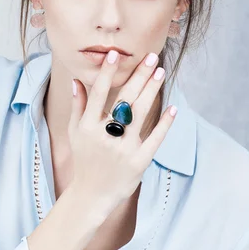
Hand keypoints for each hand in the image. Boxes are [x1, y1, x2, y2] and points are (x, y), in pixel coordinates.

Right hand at [68, 50, 177, 210]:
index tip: (115, 54)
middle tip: (151, 57)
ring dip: (152, 91)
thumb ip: (78, 106)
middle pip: (125, 100)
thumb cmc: (84, 159)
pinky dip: (164, 124)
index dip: (107, 74)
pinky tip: (173, 108)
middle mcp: (105, 136)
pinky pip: (154, 139)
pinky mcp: (138, 162)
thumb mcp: (75, 133)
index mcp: (87, 127)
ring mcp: (123, 149)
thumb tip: (78, 80)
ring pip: (140, 114)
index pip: (99, 94)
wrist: (91, 195)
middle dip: (139, 76)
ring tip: (161, 72)